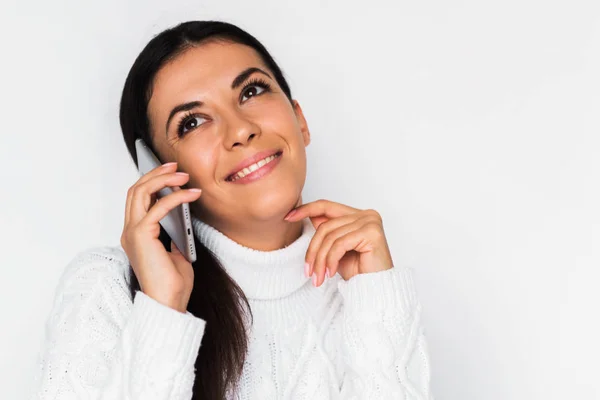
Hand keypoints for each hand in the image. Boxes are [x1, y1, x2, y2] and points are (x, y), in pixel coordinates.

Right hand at [120, 161, 202, 311]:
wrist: (169, 303)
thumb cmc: (172, 284)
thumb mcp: (176, 253)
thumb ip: (174, 234)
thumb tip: (183, 217)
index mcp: (136, 235)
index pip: (138, 199)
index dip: (153, 181)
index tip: (171, 172)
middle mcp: (130, 231)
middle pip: (135, 190)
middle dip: (155, 173)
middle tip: (175, 165)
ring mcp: (132, 233)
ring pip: (140, 193)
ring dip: (162, 179)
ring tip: (183, 175)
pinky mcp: (141, 236)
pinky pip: (158, 207)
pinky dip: (176, 197)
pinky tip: (192, 194)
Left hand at [284, 199, 393, 286]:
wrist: (376, 290)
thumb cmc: (358, 272)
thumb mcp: (336, 249)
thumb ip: (327, 231)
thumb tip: (307, 215)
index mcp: (358, 214)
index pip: (326, 205)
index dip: (305, 209)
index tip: (288, 216)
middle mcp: (366, 214)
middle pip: (326, 225)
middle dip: (313, 250)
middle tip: (308, 271)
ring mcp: (370, 221)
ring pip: (330, 236)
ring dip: (320, 259)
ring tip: (318, 277)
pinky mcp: (372, 233)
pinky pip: (340, 244)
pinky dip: (331, 260)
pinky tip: (331, 273)